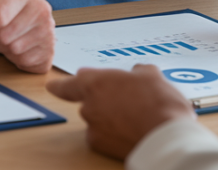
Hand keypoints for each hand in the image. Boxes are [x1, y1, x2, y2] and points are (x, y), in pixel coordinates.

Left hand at [46, 65, 194, 159]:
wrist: (165, 137)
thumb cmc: (159, 104)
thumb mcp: (152, 76)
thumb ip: (137, 72)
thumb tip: (138, 73)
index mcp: (96, 83)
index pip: (69, 84)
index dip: (60, 84)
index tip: (52, 86)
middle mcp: (89, 106)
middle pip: (89, 100)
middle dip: (104, 99)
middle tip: (127, 99)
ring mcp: (93, 128)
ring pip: (97, 118)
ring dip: (109, 116)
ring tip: (135, 116)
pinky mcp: (101, 147)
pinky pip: (103, 136)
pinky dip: (113, 134)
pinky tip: (131, 130)